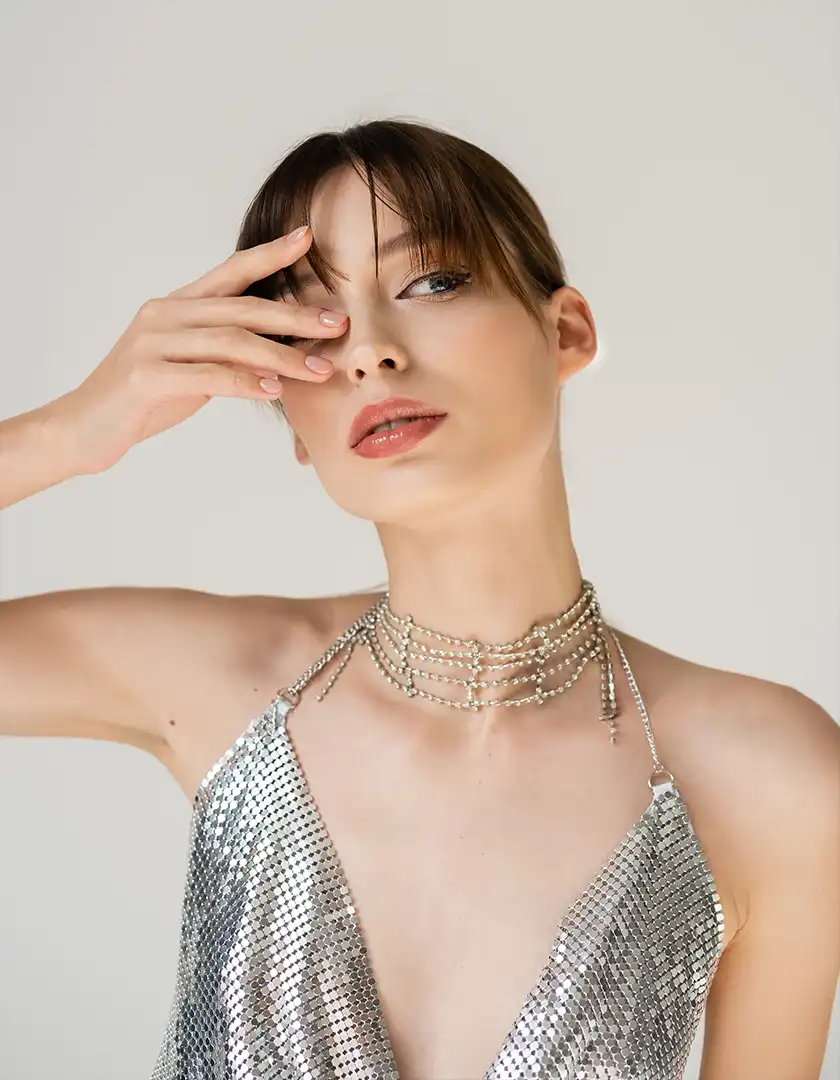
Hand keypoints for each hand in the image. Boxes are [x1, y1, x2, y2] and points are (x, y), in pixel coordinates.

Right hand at [57, 225, 345, 473]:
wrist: (85, 427)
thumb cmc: (145, 398)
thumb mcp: (195, 371)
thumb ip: (230, 356)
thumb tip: (282, 357)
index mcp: (177, 305)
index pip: (231, 272)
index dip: (270, 254)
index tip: (307, 238)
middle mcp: (164, 314)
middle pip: (242, 309)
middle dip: (295, 316)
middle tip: (337, 323)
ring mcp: (152, 343)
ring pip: (230, 342)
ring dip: (281, 357)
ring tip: (319, 370)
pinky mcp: (145, 376)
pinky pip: (207, 376)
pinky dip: (244, 382)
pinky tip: (274, 390)